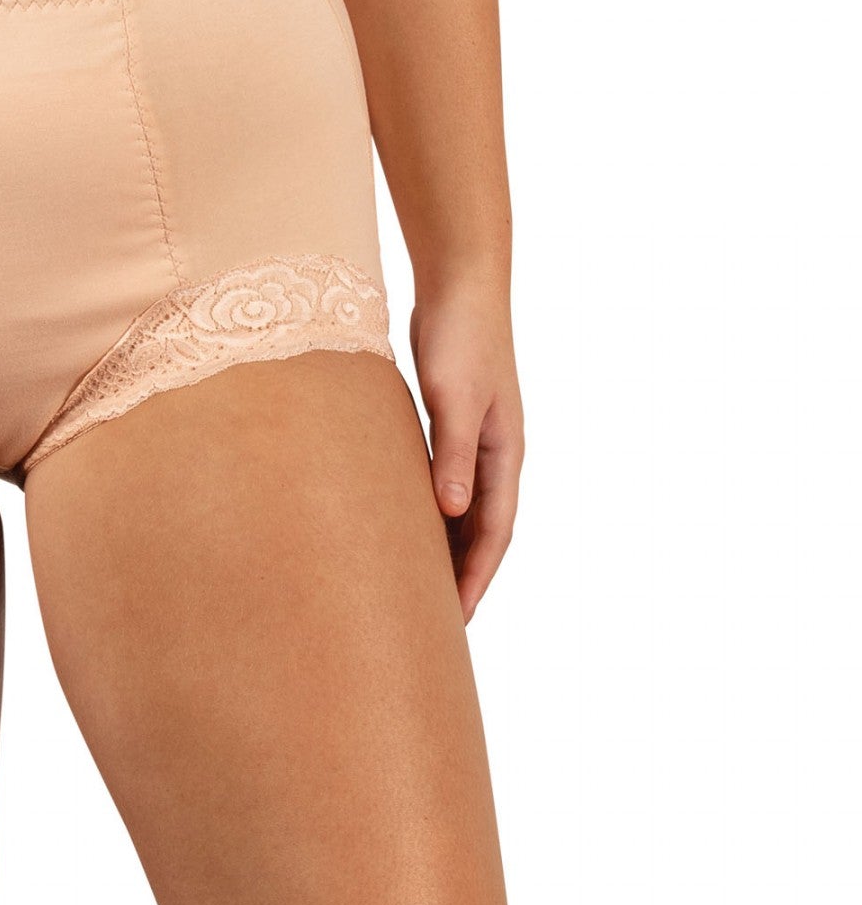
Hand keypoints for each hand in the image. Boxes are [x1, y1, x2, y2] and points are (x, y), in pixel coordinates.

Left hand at [407, 282, 523, 622]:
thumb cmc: (460, 337)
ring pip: (461, 507)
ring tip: (415, 583)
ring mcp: (473, 437)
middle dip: (463, 574)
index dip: (476, 578)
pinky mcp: (449, 420)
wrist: (458, 282)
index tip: (455, 621)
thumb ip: (455, 455)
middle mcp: (495, 453)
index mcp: (505, 455)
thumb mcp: (456, 399)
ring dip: (445, 544)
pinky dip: (427, 507)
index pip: (494, 534)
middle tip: (433, 621)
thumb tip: (453, 513)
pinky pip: (441, 479)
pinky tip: (398, 521)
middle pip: (482, 529)